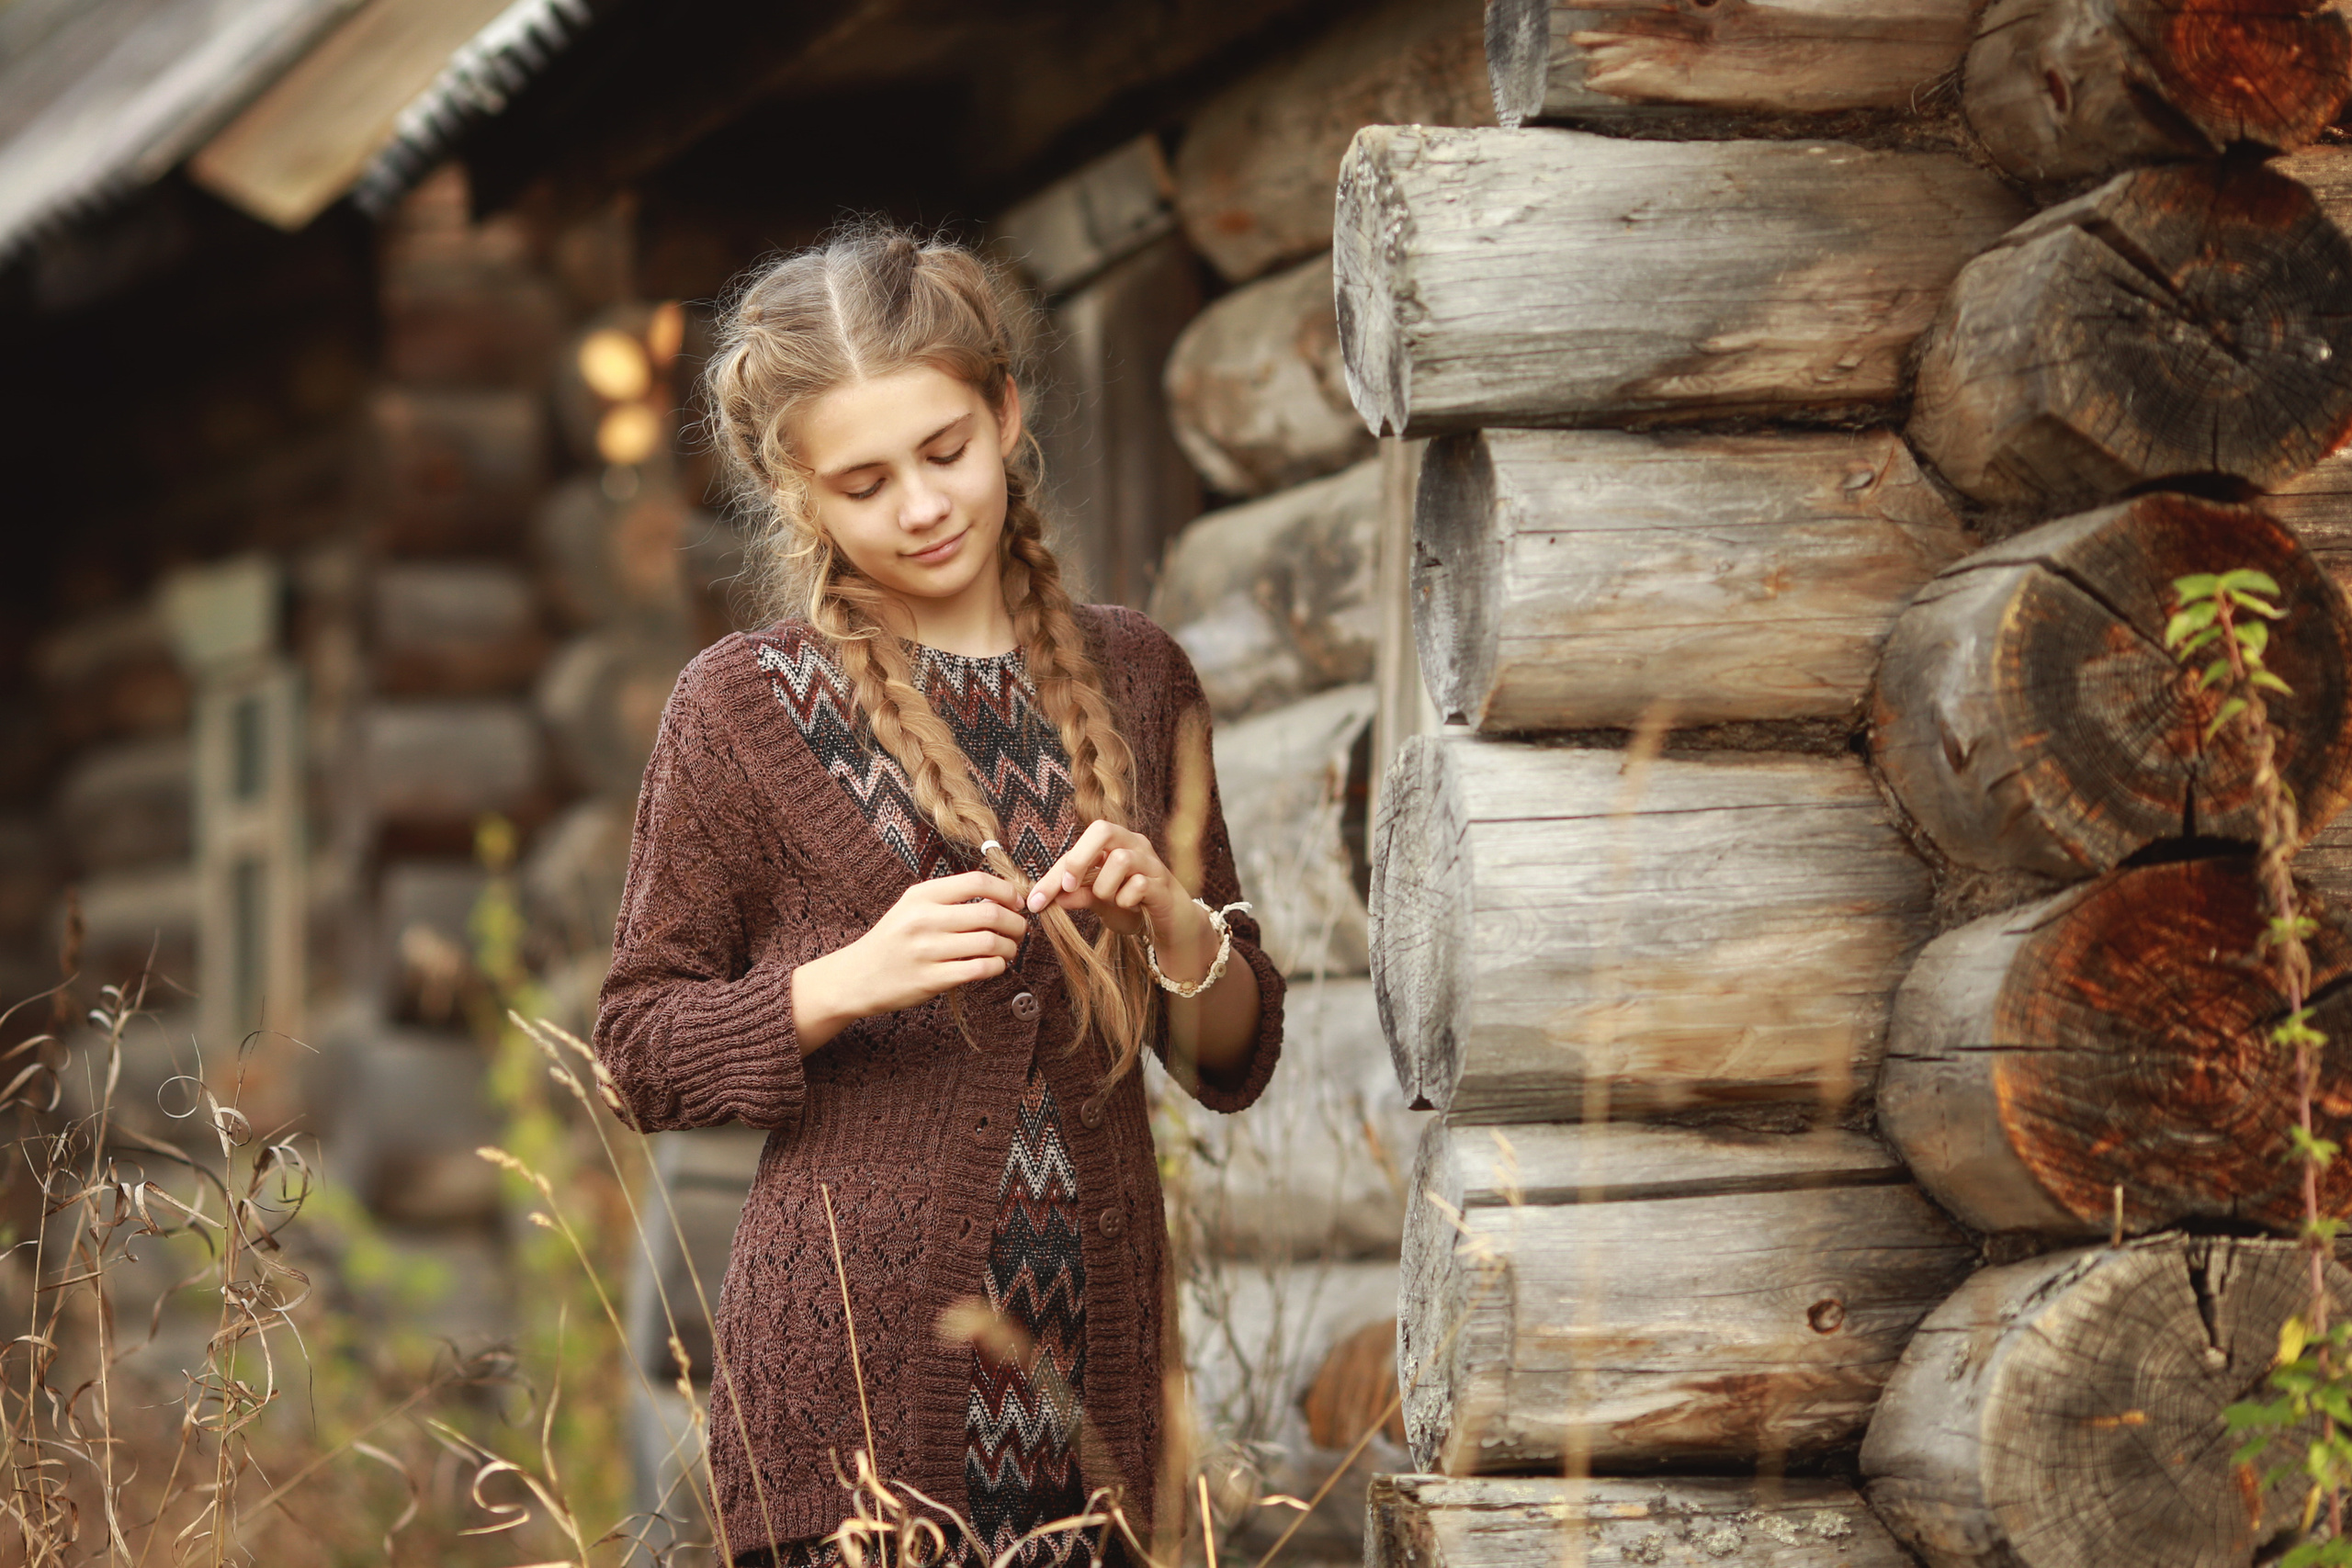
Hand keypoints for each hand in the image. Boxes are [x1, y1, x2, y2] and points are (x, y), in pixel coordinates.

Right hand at [793, 872, 1026, 1051]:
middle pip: (991, 913)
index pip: (977, 882)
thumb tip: (1001, 896)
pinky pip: (979, 969)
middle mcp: (924, 919)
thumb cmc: (893, 940)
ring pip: (990, 942)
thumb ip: (949, 898)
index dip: (1007, 891)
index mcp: (922, 895)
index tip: (1018, 902)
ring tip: (1009, 950)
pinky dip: (997, 967)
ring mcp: (927, 950)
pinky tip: (994, 966)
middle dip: (1016, 923)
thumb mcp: (912, 907)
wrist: (857, 976)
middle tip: (1020, 930)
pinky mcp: (931, 979)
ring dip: (1010, 947)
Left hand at [1026, 821, 1215, 980]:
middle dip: (1079, 860)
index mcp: (1113, 844)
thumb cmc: (1133, 905)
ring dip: (1106, 888)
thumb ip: (1078, 896)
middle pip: (1102, 830)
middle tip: (1069, 887)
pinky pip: (1138, 885)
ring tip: (1112, 901)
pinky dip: (1127, 900)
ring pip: (1120, 860)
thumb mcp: (1099, 902)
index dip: (1051, 875)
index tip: (1035, 902)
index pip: (1076, 849)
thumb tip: (1051, 899)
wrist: (1172, 923)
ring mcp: (1150, 861)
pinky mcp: (1163, 882)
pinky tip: (1131, 906)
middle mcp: (1133, 844)